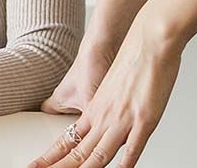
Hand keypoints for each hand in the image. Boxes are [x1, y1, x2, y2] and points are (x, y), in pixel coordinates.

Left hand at [28, 9, 182, 167]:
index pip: (66, 140)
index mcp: (93, 109)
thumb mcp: (104, 83)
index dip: (50, 157)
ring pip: (98, 155)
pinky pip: (132, 150)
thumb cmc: (128, 58)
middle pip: (78, 152)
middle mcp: (103, 117)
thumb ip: (98, 103)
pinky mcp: (143, 119)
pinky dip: (124, 165)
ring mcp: (122, 120)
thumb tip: (94, 113)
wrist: (145, 40)